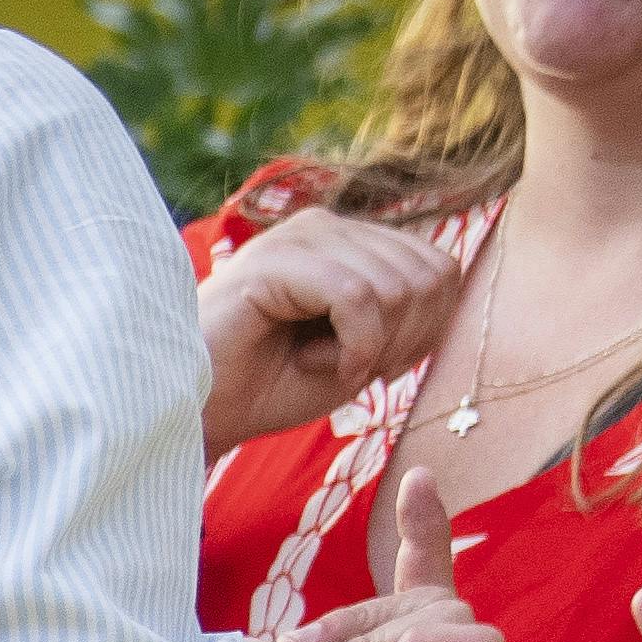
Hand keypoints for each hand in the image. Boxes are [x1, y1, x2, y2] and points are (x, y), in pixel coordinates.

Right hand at [203, 203, 465, 453]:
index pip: (439, 268)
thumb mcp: (357, 352)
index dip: (427, 330)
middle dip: (404, 342)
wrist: (196, 415)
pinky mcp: (275, 260)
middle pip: (428, 276)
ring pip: (397, 287)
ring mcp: (300, 236)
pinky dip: (354, 346)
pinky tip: (320, 366)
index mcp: (349, 241)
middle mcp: (327, 225)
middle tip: (353, 373)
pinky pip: (356, 297)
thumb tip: (445, 282)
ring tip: (325, 367)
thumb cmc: (268, 388)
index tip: (377, 368)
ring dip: (373, 348)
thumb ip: (403, 313)